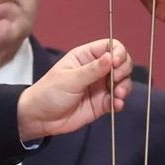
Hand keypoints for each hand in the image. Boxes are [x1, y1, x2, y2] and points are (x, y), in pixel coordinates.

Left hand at [17, 38, 132, 140]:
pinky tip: (116, 104)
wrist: (39, 118)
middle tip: (116, 79)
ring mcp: (100, 86)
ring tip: (117, 95)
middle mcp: (96, 69)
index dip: (118, 52)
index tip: (115, 63)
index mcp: (86, 57)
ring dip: (124, 87)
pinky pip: (117, 100)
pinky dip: (120, 101)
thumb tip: (111, 56)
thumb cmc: (48, 93)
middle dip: (123, 70)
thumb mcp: (69, 79)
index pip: (111, 46)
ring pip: (122, 81)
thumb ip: (92, 70)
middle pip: (121, 62)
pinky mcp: (102, 103)